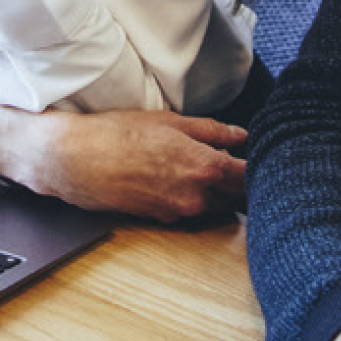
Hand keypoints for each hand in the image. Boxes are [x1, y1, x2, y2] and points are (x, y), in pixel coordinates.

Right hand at [0, 102, 246, 222]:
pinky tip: (172, 175)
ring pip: (213, 204)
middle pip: (237, 196)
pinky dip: (190, 195)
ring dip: (215, 189)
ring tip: (198, 163)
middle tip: (237, 159)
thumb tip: (241, 135)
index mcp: (204, 169)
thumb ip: (211, 131)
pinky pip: (188, 209)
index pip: (251, 177)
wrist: (72, 161)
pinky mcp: (161, 219)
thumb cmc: (116, 135)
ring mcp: (178, 213)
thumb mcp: (169, 121)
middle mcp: (196, 198)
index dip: (263, 167)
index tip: (267, 157)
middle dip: (240, 180)